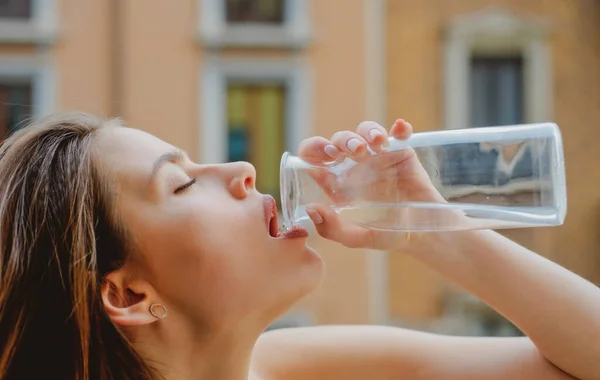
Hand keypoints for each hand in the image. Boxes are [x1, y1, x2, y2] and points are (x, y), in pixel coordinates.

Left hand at [298, 119, 444, 249]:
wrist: (422, 235)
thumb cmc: (386, 235)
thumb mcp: (356, 238)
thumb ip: (332, 229)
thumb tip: (312, 208)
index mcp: (338, 181)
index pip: (316, 157)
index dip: (313, 150)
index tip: (324, 156)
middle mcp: (355, 165)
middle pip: (340, 140)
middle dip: (343, 140)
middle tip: (352, 151)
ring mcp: (379, 157)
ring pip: (366, 131)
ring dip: (368, 131)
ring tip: (375, 143)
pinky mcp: (402, 153)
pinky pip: (399, 134)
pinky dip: (399, 128)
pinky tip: (400, 128)